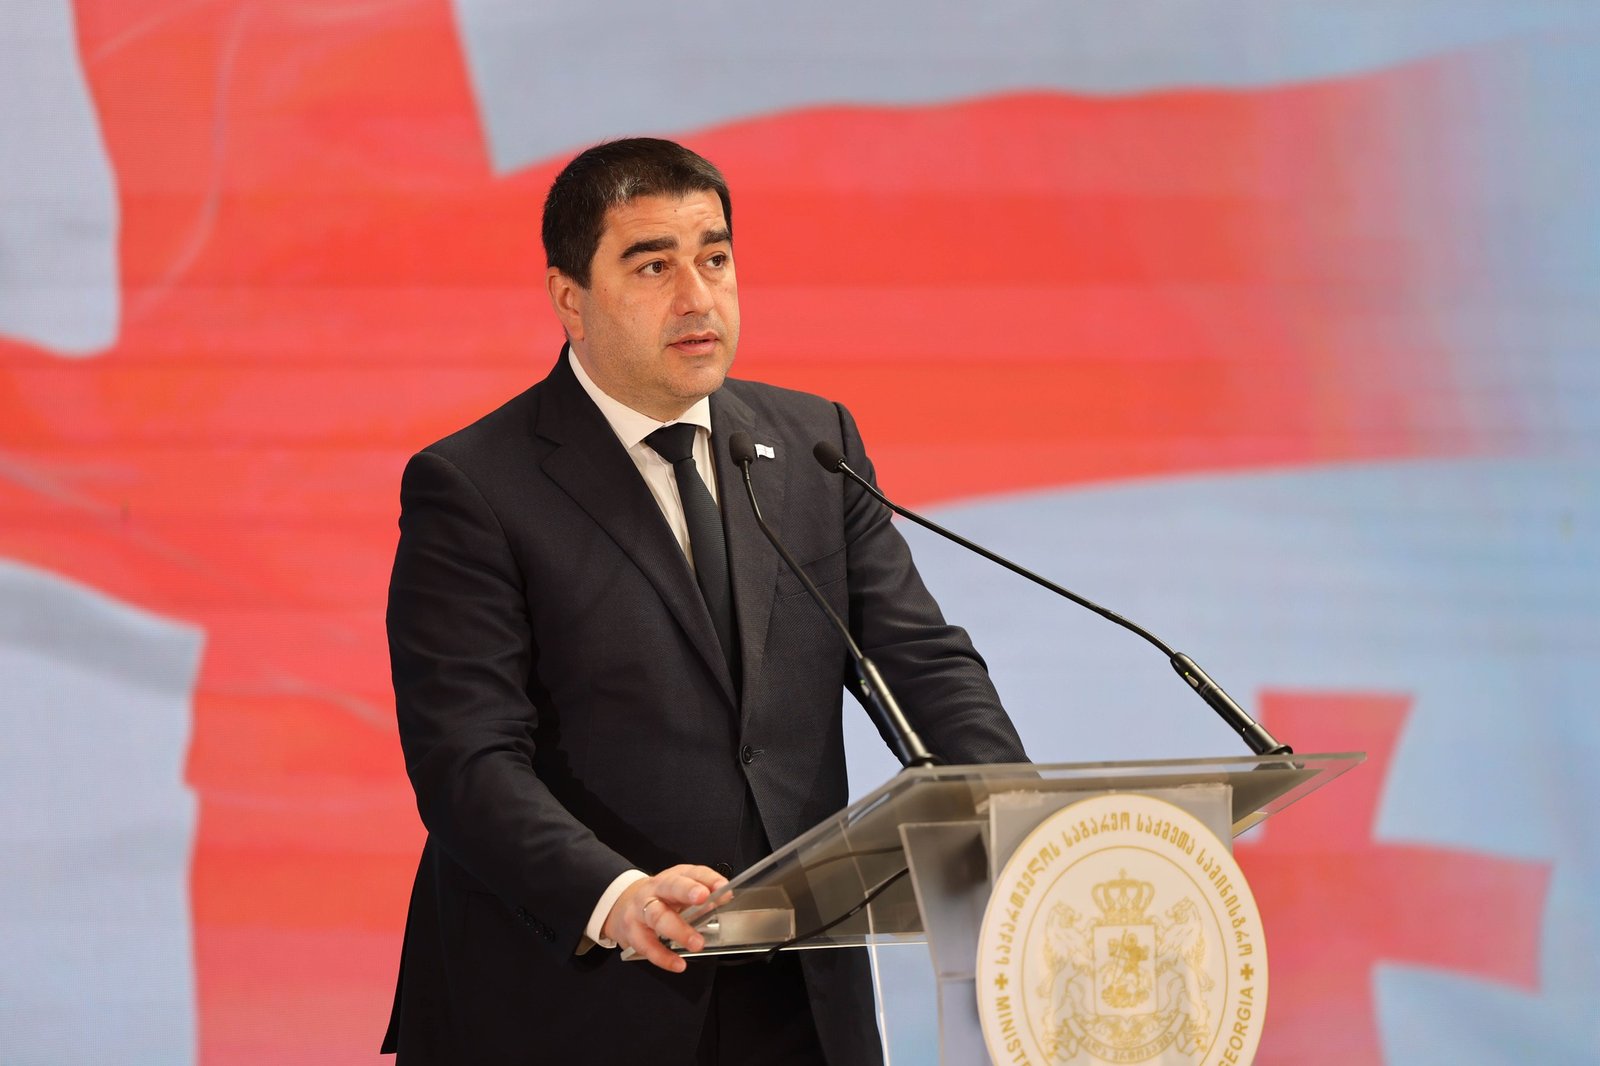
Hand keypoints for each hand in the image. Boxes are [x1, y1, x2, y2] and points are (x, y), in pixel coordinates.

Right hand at [602, 864, 729, 971]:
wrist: (621, 905)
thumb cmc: (658, 900)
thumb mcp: (678, 892)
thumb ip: (702, 895)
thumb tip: (723, 899)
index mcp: (672, 878)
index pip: (692, 873)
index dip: (708, 879)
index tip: (723, 888)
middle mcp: (655, 890)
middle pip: (671, 886)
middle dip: (687, 891)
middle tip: (704, 898)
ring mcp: (640, 910)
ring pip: (658, 917)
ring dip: (678, 930)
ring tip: (696, 943)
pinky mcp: (631, 932)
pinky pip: (647, 945)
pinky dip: (663, 956)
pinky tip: (678, 963)